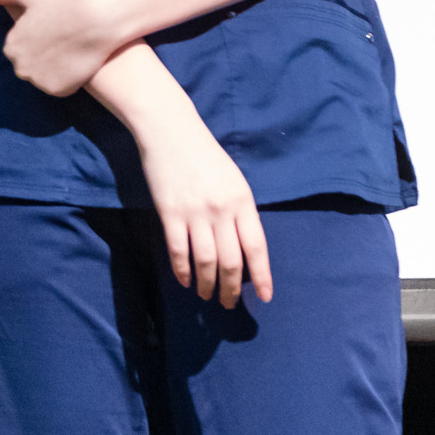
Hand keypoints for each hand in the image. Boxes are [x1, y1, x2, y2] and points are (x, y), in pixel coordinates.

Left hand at [0, 0, 127, 96]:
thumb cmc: (64, 0)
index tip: (54, 30)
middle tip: (65, 41)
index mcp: (10, 46)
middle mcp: (19, 66)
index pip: (22, 50)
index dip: (40, 40)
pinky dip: (69, 81)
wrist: (97, 17)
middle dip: (44, 57)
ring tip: (71, 51)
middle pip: (31, 66)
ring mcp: (37, 80)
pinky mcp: (57, 90)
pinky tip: (77, 64)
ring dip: (56, 70)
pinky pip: (61, 88)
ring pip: (45, 78)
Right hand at [136, 116, 273, 308]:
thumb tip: (242, 246)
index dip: (261, 275)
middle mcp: (222, 210)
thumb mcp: (233, 180)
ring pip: (206, 260)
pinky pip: (178, 250)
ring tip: (206, 295)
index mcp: (243, 201)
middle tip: (227, 304)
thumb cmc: (204, 154)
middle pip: (231, 261)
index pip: (256, 247)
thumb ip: (239, 211)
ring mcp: (195, 212)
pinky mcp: (169, 212)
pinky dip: (182, 269)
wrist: (170, 130)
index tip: (264, 297)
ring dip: (207, 284)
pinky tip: (185, 280)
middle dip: (231, 288)